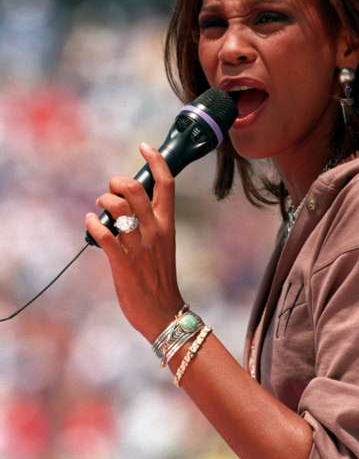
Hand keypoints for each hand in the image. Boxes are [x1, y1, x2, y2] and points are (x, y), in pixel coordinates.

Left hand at [85, 142, 184, 341]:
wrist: (163, 311)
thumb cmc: (160, 277)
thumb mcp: (163, 243)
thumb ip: (150, 222)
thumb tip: (128, 204)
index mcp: (167, 224)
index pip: (166, 183)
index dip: (155, 161)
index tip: (145, 147)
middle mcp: (155, 230)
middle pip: (136, 189)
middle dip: (117, 182)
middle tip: (111, 189)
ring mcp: (139, 246)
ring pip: (119, 207)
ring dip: (103, 202)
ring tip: (99, 209)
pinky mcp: (123, 262)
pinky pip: (105, 234)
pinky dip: (93, 224)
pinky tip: (90, 223)